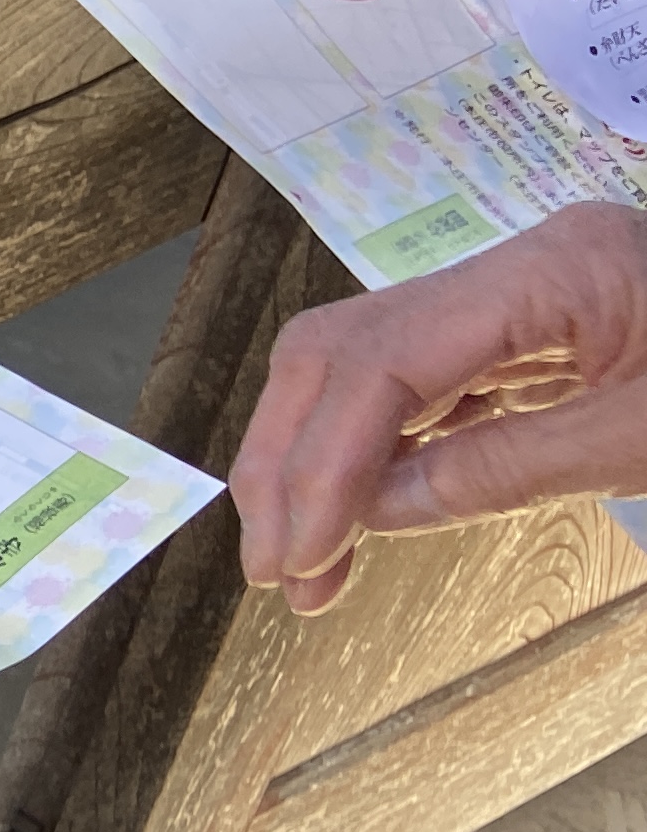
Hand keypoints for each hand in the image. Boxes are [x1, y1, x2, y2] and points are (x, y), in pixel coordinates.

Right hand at [234, 202, 646, 614]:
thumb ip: (505, 470)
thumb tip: (378, 515)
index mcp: (554, 269)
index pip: (386, 360)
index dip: (322, 463)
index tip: (297, 557)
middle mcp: (515, 265)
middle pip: (343, 348)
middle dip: (291, 458)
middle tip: (277, 566)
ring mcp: (516, 294)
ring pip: (361, 364)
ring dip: (317, 461)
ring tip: (308, 560)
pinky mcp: (526, 331)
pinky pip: (418, 385)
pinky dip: (374, 453)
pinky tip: (362, 517)